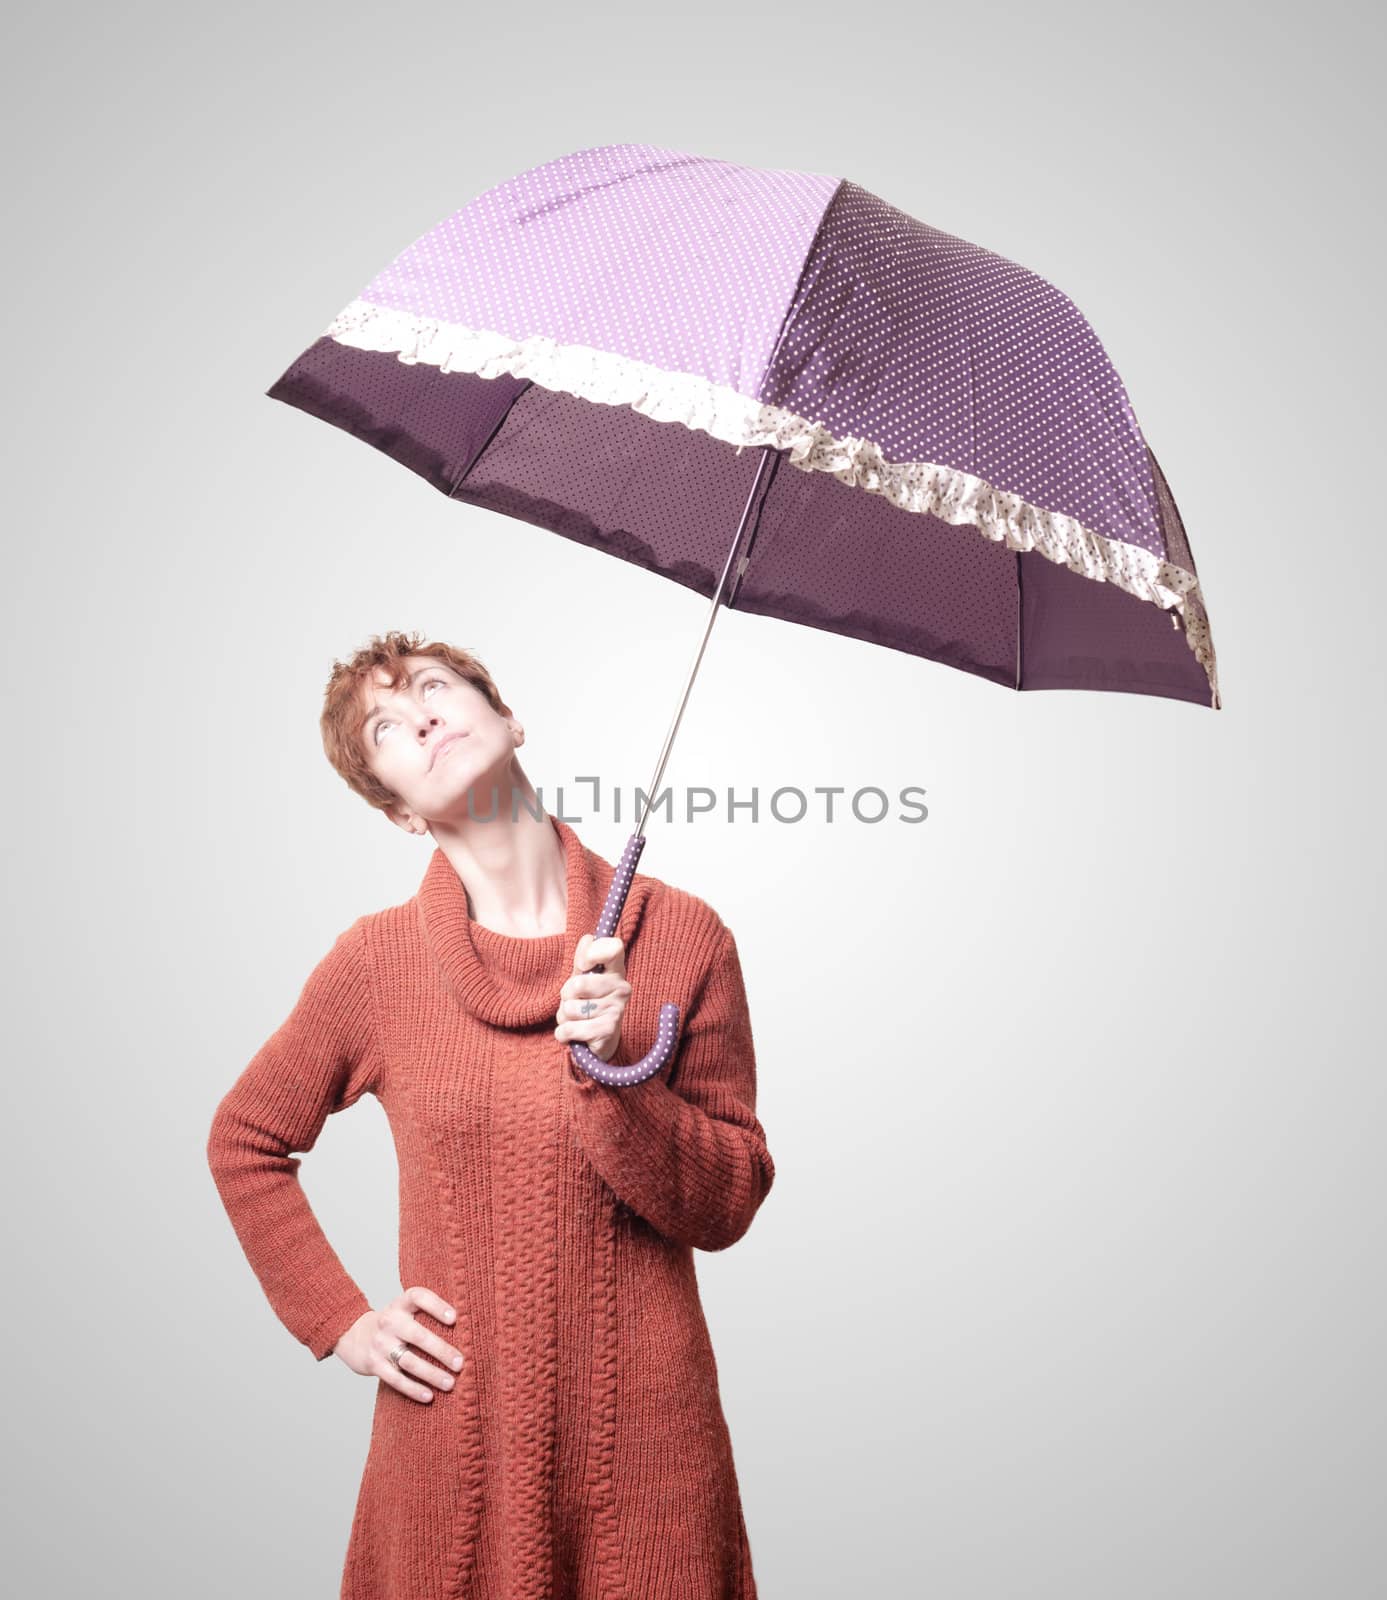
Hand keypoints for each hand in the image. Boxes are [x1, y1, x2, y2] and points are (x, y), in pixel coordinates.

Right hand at [332, 1285, 465, 1402]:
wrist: (353, 1335)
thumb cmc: (392, 1324)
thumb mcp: (404, 1310)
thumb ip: (426, 1314)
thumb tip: (467, 1326)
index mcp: (400, 1305)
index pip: (418, 1297)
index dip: (436, 1305)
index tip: (455, 1318)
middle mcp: (389, 1322)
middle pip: (418, 1336)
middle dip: (441, 1350)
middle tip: (460, 1363)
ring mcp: (380, 1344)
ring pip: (409, 1361)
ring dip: (431, 1374)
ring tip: (450, 1383)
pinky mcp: (373, 1365)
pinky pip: (396, 1379)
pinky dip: (413, 1389)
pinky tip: (429, 1396)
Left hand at [554, 934, 630, 1062]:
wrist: (600, 1042)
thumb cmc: (589, 1003)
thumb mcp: (582, 978)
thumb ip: (583, 958)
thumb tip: (588, 939)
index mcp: (616, 970)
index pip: (613, 947)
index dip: (591, 954)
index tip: (584, 966)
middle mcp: (622, 988)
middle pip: (577, 984)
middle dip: (566, 996)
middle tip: (577, 1002)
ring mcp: (616, 1010)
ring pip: (570, 1008)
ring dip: (565, 1017)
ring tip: (577, 1019)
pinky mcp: (607, 1032)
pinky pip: (568, 1029)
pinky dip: (563, 1034)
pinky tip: (575, 1034)